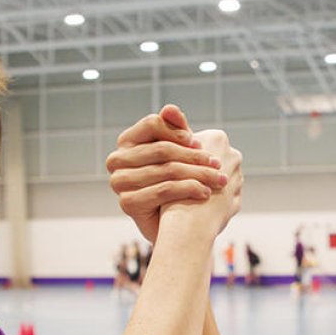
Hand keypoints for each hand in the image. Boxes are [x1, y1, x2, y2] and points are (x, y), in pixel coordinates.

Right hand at [107, 105, 228, 241]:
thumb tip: (171, 108)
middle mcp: (116, 159)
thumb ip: (174, 130)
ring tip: (219, 179)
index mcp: (127, 141)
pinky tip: (206, 193)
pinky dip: (189, 189)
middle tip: (218, 163)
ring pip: (166, 170)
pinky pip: (164, 190)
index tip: (200, 143)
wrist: (172, 225)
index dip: (179, 132)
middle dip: (194, 156)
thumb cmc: (176, 181)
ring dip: (198, 174)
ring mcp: (119, 182)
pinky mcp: (127, 203)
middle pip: (162, 149)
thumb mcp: (177, 152)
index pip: (152, 124)